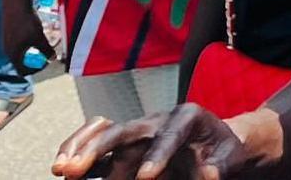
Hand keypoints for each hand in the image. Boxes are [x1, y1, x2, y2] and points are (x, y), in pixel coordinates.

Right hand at [3, 0, 54, 68]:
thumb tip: (53, 59)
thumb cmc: (27, 22)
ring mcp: (5, 40)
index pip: (23, 71)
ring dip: (31, 49)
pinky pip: (17, 42)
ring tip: (42, 40)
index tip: (47, 61)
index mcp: (13, 55)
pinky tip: (35, 30)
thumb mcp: (40, 38)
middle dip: (35, 59)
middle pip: (20, 62)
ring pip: (19, 51)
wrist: (15, 2)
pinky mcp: (7, 31)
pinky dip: (27, 42)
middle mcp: (6, 49)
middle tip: (47, 52)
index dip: (36, 69)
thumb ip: (46, 50)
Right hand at [53, 105, 247, 178]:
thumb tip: (209, 175)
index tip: (145, 178)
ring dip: (79, 148)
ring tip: (60, 169)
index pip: (170, 135)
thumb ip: (220, 165)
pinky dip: (77, 150)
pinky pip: (95, 141)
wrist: (215, 144)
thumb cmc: (222, 150)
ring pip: (102, 132)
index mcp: (188, 117)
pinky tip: (61, 167)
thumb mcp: (230, 156)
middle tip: (76, 170)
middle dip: (100, 148)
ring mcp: (138, 131)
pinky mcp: (125, 145)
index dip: (157, 155)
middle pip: (125, 129)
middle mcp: (157, 120)